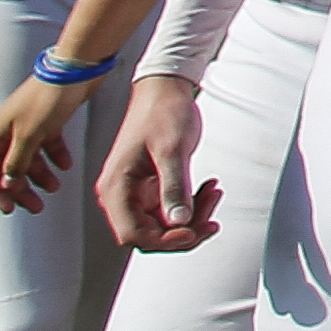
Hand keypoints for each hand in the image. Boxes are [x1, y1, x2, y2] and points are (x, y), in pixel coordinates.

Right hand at [0, 73, 88, 212]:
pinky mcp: (48, 121)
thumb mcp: (30, 135)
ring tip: (55, 187)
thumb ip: (17, 162)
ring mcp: (28, 126)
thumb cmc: (48, 99)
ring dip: (39, 176)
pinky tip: (66, 165)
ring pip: (29, 160)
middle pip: (7, 170)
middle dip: (20, 190)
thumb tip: (7, 184)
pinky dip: (55, 157)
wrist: (75, 70)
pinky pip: (47, 146)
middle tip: (36, 207)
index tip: (10, 209)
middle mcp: (8, 132)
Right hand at [98, 76, 217, 251]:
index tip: (195, 231)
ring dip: (193, 217)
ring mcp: (136, 192)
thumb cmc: (162, 112)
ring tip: (214, 194)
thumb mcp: (171, 150)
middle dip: (185, 230)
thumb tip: (179, 222)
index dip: (165, 240)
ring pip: (164, 223)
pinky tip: (209, 188)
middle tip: (213, 217)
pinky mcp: (151, 187)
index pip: (134, 234)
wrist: (165, 89)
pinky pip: (171, 208)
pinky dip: (192, 204)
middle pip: (150, 234)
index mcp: (116, 188)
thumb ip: (174, 187)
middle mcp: (121, 195)